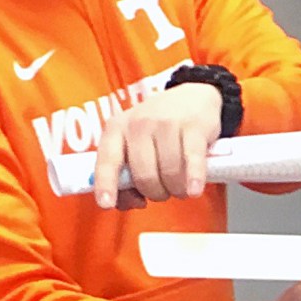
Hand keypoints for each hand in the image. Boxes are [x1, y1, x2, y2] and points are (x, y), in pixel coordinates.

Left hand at [91, 82, 223, 207]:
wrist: (192, 96)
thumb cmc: (158, 128)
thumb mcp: (135, 143)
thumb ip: (127, 174)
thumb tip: (132, 202)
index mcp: (117, 129)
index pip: (107, 160)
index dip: (106, 184)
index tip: (106, 204)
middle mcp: (139, 124)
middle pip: (144, 176)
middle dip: (156, 193)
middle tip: (164, 191)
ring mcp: (166, 123)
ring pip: (169, 172)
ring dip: (177, 189)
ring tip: (181, 187)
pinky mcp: (193, 126)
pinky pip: (191, 160)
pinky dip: (193, 179)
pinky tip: (194, 190)